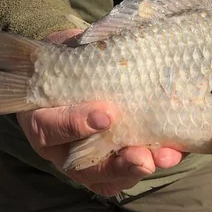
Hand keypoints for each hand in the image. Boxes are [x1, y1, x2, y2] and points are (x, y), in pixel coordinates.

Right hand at [17, 28, 183, 196]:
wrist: (79, 65)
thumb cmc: (72, 54)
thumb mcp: (68, 48)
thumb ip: (81, 48)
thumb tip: (102, 35)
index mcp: (39, 117)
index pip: (49, 128)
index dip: (74, 125)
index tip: (106, 116)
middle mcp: (58, 146)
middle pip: (82, 166)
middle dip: (116, 164)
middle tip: (143, 158)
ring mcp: (83, 157)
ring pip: (106, 176)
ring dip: (138, 169)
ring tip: (167, 158)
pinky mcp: (106, 161)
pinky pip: (123, 176)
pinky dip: (150, 166)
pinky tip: (172, 156)